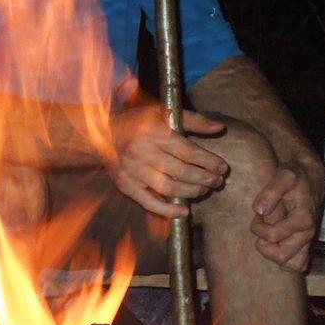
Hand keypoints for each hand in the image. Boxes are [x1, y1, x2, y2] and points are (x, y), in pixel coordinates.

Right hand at [111, 106, 229, 218]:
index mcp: (153, 131)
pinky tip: (185, 211)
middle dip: (204, 178)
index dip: (208, 161)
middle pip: (181, 171)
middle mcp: (142, 152)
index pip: (187, 151)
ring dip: (192, 192)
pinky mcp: (125, 186)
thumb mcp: (164, 113)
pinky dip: (168, 210)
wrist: (102, 134)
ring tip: (205, 190)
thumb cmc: (138, 122)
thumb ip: (193, 120)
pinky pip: (149, 202)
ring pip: (168, 188)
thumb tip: (219, 128)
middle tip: (218, 181)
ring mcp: (132, 171)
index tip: (222, 167)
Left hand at [249, 162, 320, 272]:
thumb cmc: (296, 176)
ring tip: (269, 236)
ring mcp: (309, 241)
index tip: (258, 214)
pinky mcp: (307, 245)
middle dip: (264, 243)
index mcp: (304, 219)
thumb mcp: (284, 176)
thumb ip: (271, 191)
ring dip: (274, 254)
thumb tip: (259, 210)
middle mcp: (308, 233)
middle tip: (263, 226)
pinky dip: (286, 261)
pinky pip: (298, 265)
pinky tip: (277, 244)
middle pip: (280, 256)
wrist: (310, 176)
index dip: (258, 227)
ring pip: (291, 265)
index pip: (272, 236)